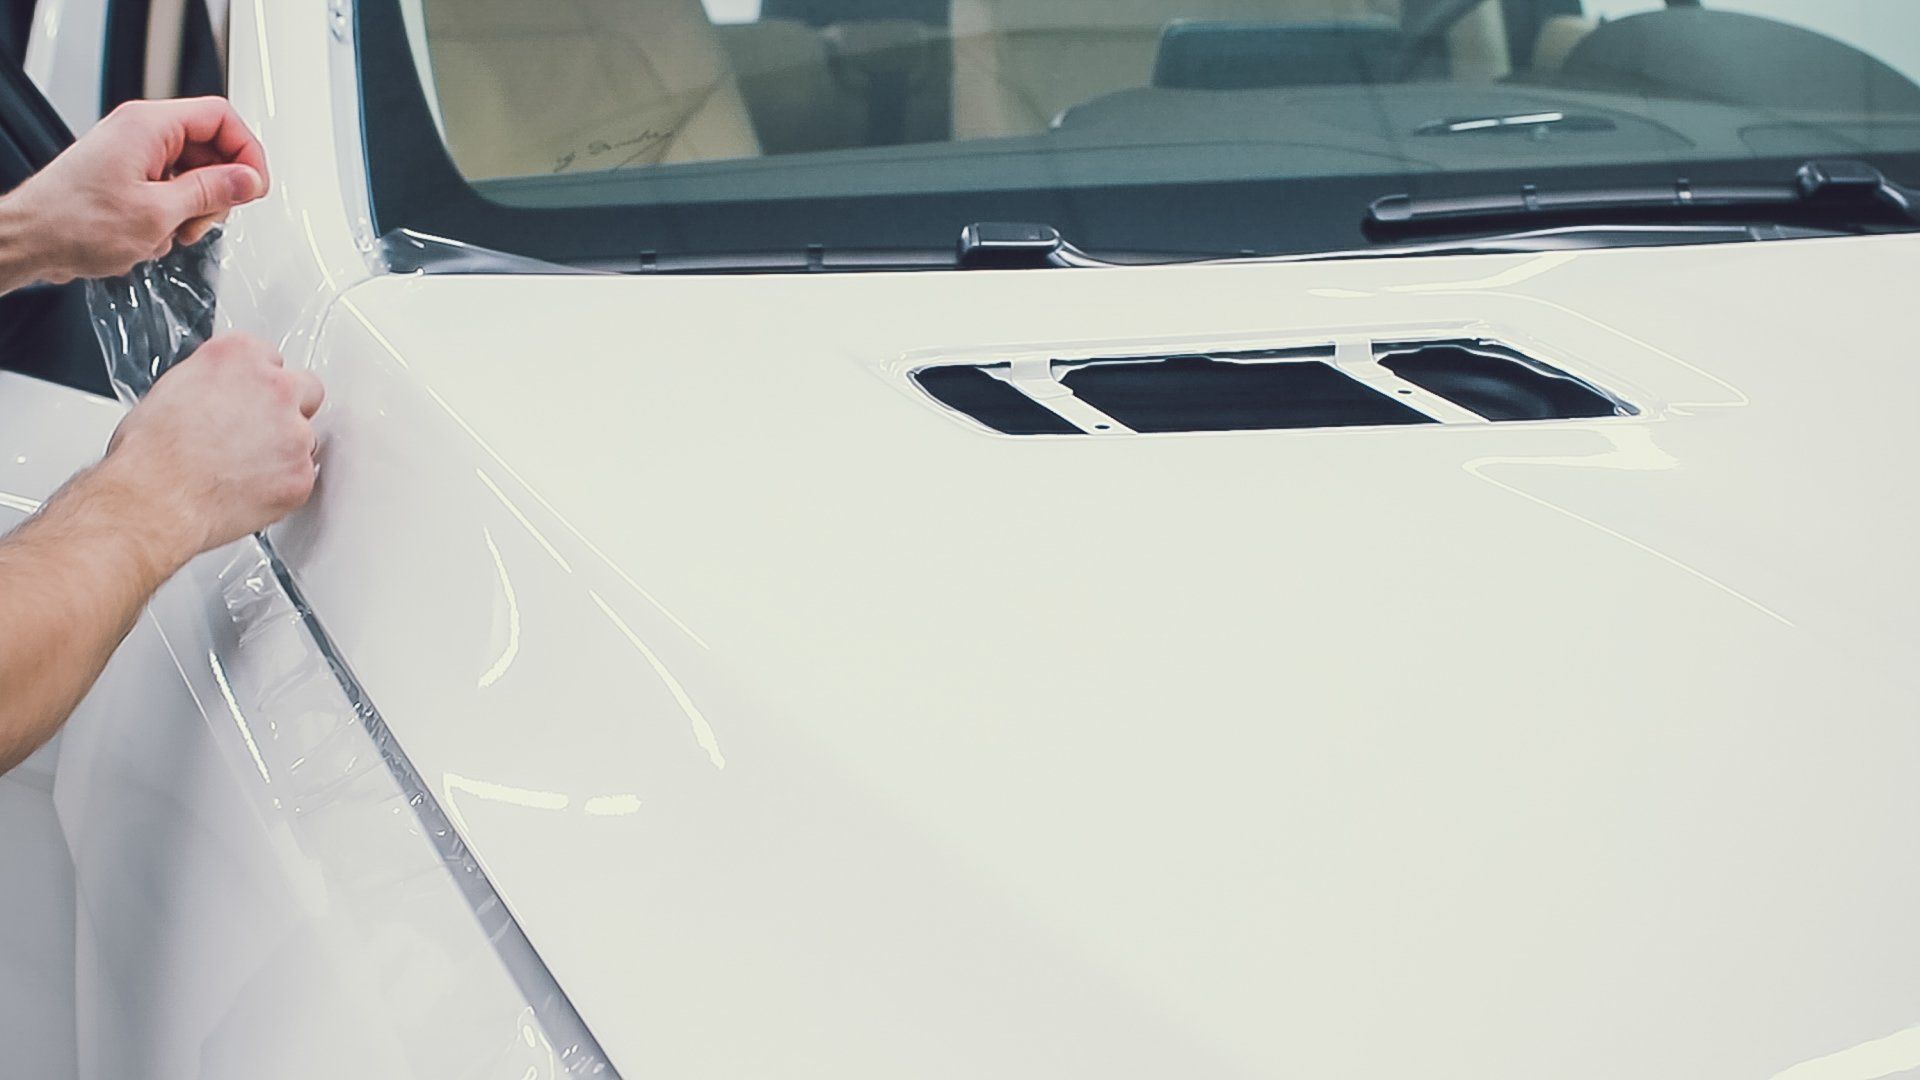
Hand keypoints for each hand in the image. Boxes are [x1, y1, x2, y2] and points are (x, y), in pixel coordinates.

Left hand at [3, 97, 268, 284]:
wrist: (30, 240)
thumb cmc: (74, 222)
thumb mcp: (159, 212)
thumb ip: (212, 191)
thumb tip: (249, 180)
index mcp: (148, 126)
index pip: (221, 117)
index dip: (246, 151)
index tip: (254, 186)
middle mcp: (141, 133)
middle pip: (211, 146)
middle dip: (219, 188)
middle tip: (210, 217)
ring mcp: (134, 154)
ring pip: (193, 172)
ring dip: (196, 208)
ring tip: (177, 231)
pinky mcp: (128, 176)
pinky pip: (171, 188)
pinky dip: (174, 214)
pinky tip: (157, 234)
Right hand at [100, 334, 323, 563]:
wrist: (157, 499)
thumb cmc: (151, 453)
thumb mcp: (170, 390)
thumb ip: (210, 381)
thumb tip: (217, 392)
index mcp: (239, 356)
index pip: (269, 357)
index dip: (258, 383)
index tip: (249, 398)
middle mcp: (275, 387)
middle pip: (305, 389)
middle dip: (289, 408)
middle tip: (259, 431)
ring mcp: (295, 432)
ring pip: (306, 437)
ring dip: (286, 451)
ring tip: (243, 469)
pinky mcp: (302, 473)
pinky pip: (303, 477)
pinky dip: (283, 485)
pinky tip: (249, 490)